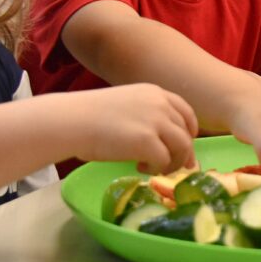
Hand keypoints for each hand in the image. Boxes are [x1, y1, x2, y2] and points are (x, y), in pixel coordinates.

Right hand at [73, 84, 197, 174]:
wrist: (71, 121)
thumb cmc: (89, 115)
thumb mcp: (126, 104)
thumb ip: (146, 114)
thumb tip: (158, 137)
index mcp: (155, 93)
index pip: (186, 111)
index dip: (189, 130)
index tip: (184, 144)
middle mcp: (160, 104)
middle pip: (186, 132)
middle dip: (183, 152)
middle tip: (176, 166)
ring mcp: (156, 122)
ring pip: (182, 147)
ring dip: (173, 162)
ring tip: (155, 168)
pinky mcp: (148, 141)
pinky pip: (165, 160)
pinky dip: (158, 168)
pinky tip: (141, 168)